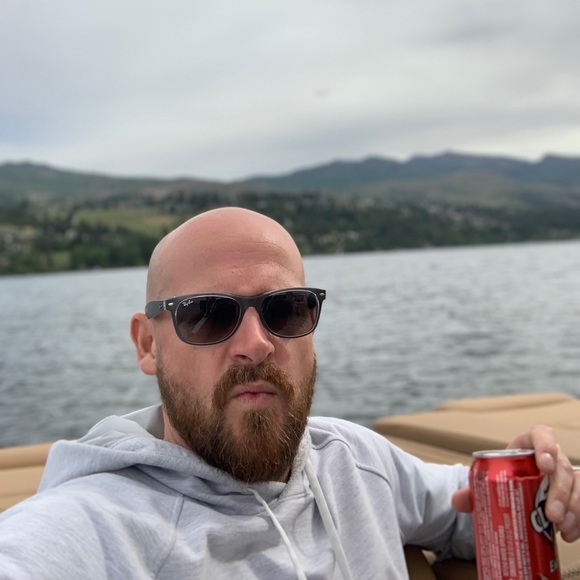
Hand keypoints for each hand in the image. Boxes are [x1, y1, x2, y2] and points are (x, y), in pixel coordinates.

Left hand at [451, 425, 579, 541]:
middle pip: (562, 467)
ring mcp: (565, 474)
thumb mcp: (488, 480)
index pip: (542, 434)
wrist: (513, 486)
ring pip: (576, 485)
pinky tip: (569, 534)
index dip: (546, 446)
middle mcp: (552, 456)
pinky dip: (577, 519)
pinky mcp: (573, 492)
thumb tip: (457, 501)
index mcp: (529, 444)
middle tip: (551, 515)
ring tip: (560, 527)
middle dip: (559, 492)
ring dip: (572, 507)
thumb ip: (472, 490)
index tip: (544, 465)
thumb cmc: (503, 476)